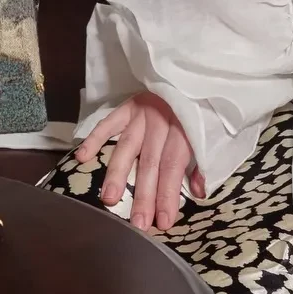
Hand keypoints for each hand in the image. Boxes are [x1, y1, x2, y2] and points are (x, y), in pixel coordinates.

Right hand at [76, 92, 205, 232]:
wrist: (190, 71)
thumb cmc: (200, 108)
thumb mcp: (209, 131)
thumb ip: (202, 161)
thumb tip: (199, 192)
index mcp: (183, 128)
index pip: (173, 166)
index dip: (168, 195)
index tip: (163, 223)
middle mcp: (160, 121)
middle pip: (150, 162)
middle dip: (143, 194)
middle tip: (137, 223)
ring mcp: (141, 113)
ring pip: (128, 146)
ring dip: (117, 173)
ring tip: (109, 198)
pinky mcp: (127, 105)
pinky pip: (108, 122)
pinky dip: (94, 138)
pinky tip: (83, 157)